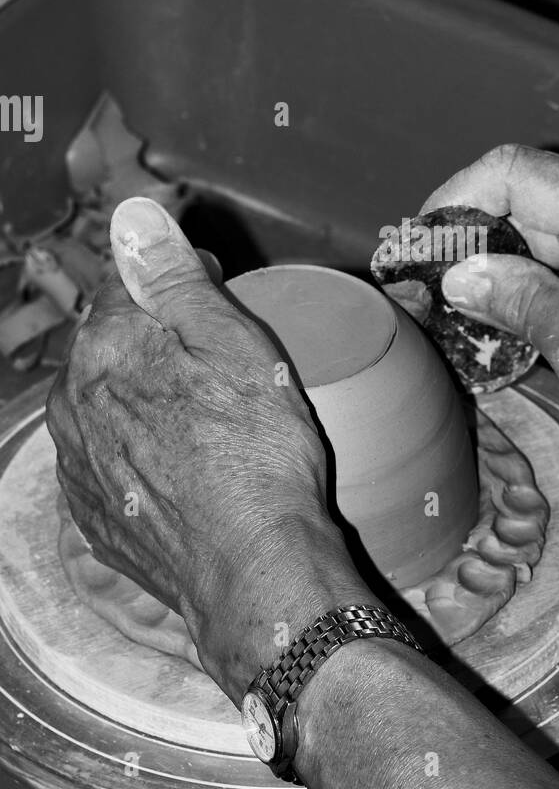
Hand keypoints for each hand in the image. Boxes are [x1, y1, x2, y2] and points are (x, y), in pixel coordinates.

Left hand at [46, 198, 372, 701]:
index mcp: (104, 351)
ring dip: (146, 399)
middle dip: (158, 344)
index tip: (218, 291)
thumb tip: (133, 218)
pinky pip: (110, 461)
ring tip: (208, 420)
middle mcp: (72, 406)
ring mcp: (78, 466)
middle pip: (114, 349)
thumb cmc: (256, 455)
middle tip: (222, 363)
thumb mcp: (231, 344)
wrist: (252, 571)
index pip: (129, 289)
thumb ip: (173, 277)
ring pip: (107, 406)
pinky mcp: (93, 516)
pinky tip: (187, 468)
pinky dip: (141, 453)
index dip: (178, 285)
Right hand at [422, 145, 558, 453]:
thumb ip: (523, 303)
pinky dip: (521, 291)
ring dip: (490, 268)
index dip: (459, 198)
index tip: (424, 245)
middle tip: (423, 286)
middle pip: (524, 203)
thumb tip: (463, 274)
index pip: (517, 173)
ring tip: (447, 312)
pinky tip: (492, 326)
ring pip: (538, 239)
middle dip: (467, 237)